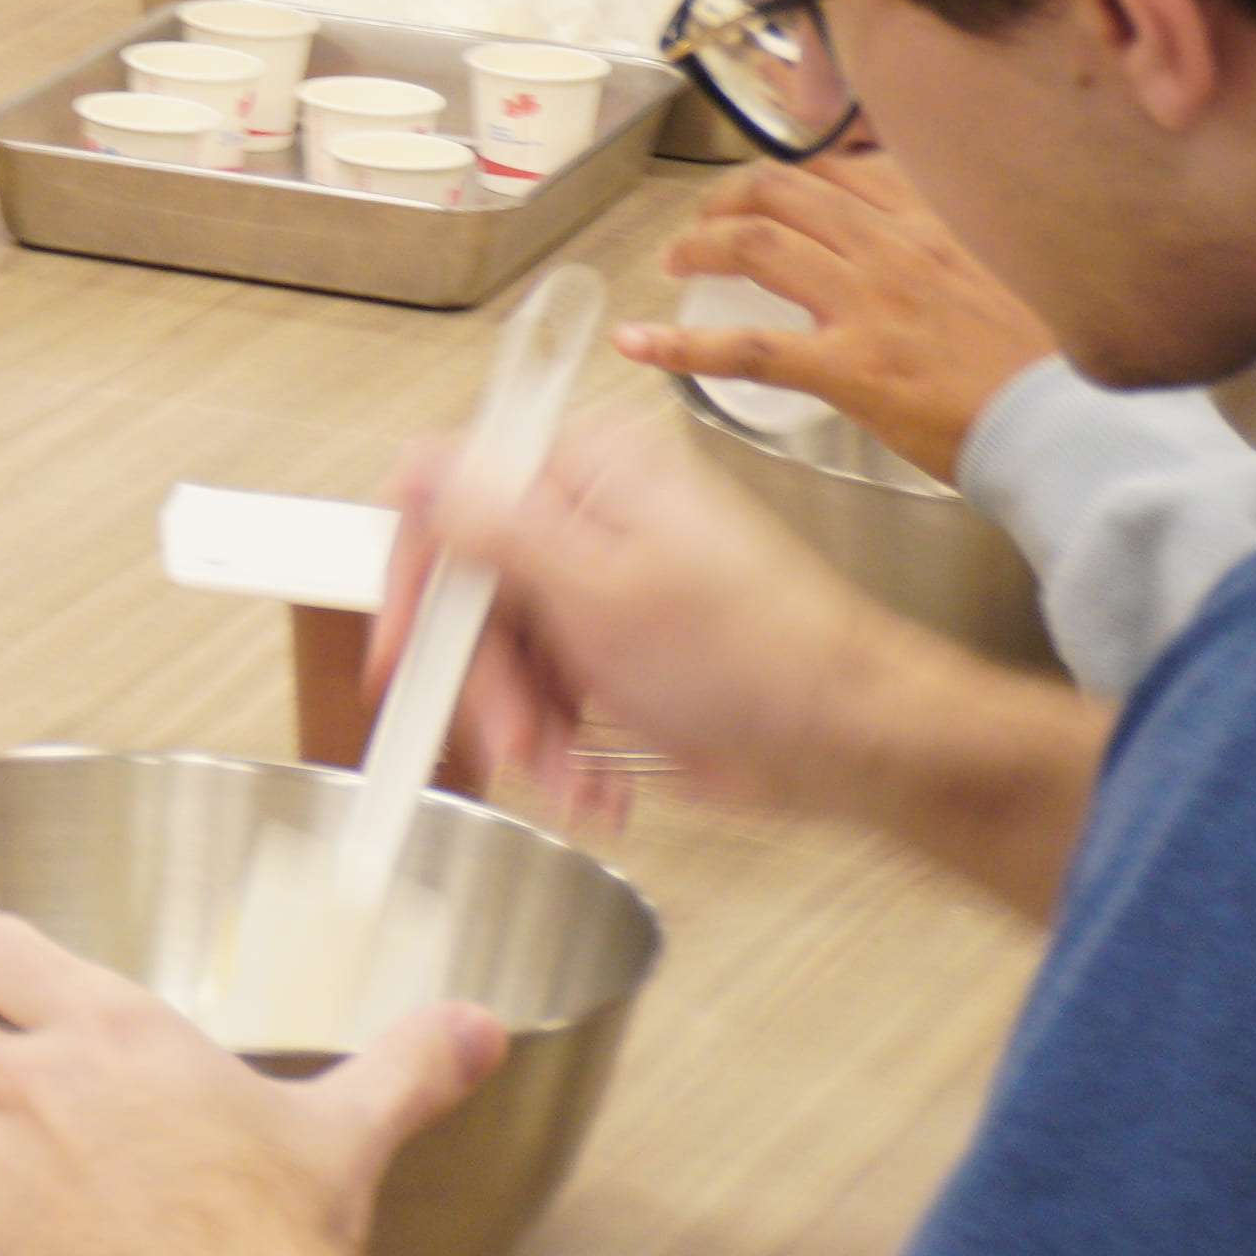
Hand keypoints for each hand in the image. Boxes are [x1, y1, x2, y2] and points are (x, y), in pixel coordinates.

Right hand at [390, 407, 915, 838]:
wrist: (850, 738)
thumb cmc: (763, 656)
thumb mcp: (604, 588)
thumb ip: (501, 528)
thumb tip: (424, 476)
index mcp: (587, 472)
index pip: (448, 493)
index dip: (415, 576)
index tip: (406, 647)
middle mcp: (590, 517)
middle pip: (472, 591)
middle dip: (487, 680)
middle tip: (512, 737)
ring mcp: (604, 585)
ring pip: (505, 654)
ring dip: (529, 727)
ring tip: (566, 776)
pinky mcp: (618, 648)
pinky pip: (549, 693)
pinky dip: (561, 747)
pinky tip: (590, 782)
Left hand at [612, 148, 1047, 484]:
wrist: (1078, 431)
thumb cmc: (1054, 373)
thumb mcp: (1016, 284)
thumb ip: (960, 259)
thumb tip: (919, 265)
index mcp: (941, 227)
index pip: (848, 168)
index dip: (793, 173)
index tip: (770, 189)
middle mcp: (899, 250)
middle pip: (786, 188)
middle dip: (729, 194)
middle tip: (706, 220)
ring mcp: (871, 305)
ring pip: (757, 243)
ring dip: (701, 243)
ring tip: (676, 259)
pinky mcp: (852, 366)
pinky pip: (746, 347)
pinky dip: (680, 344)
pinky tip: (640, 347)